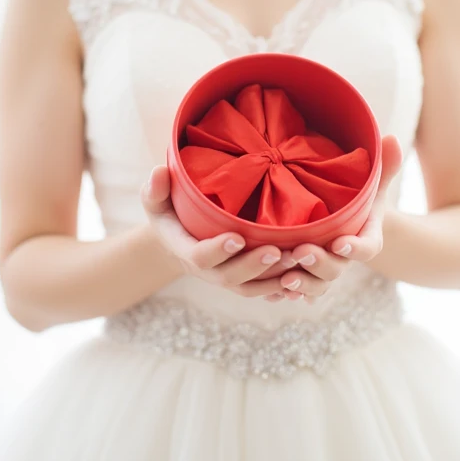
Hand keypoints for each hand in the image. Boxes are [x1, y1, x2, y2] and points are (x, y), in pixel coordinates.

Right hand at [140, 165, 288, 298]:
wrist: (177, 239)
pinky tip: (304, 275)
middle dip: (253, 266)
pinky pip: (263, 289)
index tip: (237, 237)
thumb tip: (159, 171)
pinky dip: (282, 286)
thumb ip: (155, 188)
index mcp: (185, 250)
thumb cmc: (168, 213)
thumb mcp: (156, 200)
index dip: (217, 250)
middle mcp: (207, 270)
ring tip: (299, 260)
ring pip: (251, 287)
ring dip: (274, 278)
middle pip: (230, 277)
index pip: (200, 257)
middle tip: (277, 251)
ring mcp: (225, 277)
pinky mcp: (242, 280)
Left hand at [262, 135, 403, 303]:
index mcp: (367, 237)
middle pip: (338, 269)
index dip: (355, 249)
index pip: (367, 247)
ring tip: (284, 279)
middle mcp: (347, 258)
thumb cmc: (360, 196)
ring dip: (303, 284)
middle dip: (320, 264)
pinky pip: (302, 292)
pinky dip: (290, 294)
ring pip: (318, 286)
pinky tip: (273, 293)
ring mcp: (329, 269)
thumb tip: (391, 139)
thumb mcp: (374, 181)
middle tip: (302, 253)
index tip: (341, 243)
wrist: (349, 218)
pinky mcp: (310, 276)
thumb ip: (384, 164)